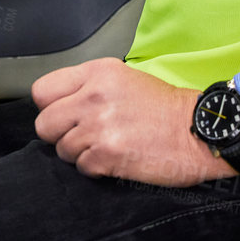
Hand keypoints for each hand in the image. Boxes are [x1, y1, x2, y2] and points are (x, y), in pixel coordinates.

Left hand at [31, 58, 238, 186]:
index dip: (51, 107)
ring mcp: (98, 127)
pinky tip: (116, 159)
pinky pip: (81, 167)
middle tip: (83, 136)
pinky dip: (95, 168)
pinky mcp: (107, 155)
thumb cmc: (163, 107)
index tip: (65, 115)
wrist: (197, 131)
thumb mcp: (123, 78)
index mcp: (96, 72)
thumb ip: (87, 86)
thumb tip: (58, 105)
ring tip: (106, 146)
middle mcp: (93, 96)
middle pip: (44, 124)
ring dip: (80, 154)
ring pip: (62, 149)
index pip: (42, 91)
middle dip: (59, 134)